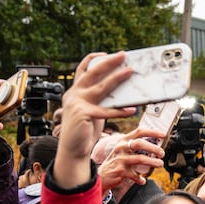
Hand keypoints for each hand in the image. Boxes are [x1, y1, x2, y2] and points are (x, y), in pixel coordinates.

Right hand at [53, 52, 135, 188]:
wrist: (73, 149)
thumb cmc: (84, 130)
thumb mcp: (93, 110)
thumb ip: (102, 99)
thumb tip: (121, 89)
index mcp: (74, 91)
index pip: (82, 69)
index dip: (94, 59)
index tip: (106, 53)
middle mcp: (74, 94)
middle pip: (93, 72)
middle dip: (108, 62)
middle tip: (122, 55)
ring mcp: (77, 103)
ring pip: (101, 87)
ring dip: (117, 78)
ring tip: (129, 72)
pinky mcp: (84, 115)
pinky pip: (106, 111)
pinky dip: (120, 111)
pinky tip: (131, 110)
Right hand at [98, 128, 164, 193]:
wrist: (101, 176)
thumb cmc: (116, 162)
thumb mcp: (124, 151)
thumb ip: (136, 148)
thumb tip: (156, 147)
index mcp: (123, 141)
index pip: (139, 132)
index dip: (152, 132)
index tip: (163, 135)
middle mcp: (121, 148)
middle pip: (139, 143)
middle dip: (153, 148)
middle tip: (162, 153)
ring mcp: (120, 159)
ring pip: (140, 158)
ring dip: (153, 162)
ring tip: (160, 164)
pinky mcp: (120, 171)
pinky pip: (135, 175)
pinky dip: (140, 179)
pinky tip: (143, 181)